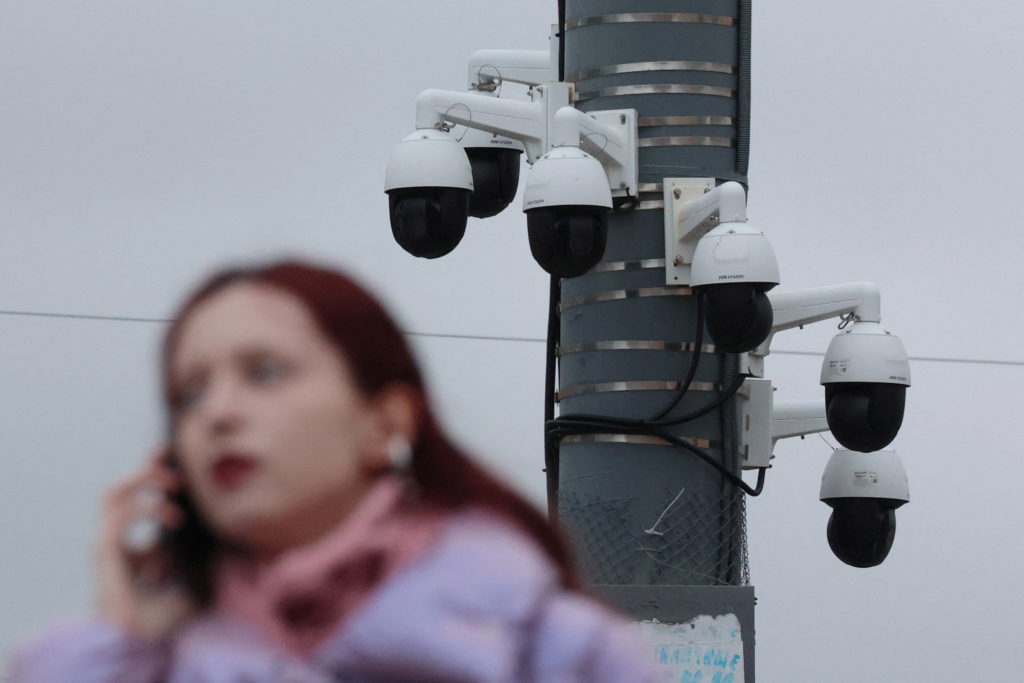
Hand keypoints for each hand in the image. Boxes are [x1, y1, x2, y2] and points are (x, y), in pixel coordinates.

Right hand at [95, 448, 193, 639]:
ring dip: (143, 481)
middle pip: (117, 487)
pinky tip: (171, 516)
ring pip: (112, 494)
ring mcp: (105, 542)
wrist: (137, 637)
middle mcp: (112, 537)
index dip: (149, 473)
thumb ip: (192, 547)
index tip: (170, 454)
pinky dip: (145, 508)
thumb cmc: (160, 609)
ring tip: (173, 486)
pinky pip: (118, 516)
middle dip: (144, 468)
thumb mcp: (184, 568)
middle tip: (171, 460)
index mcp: (127, 540)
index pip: (133, 497)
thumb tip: (215, 527)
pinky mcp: (104, 551)